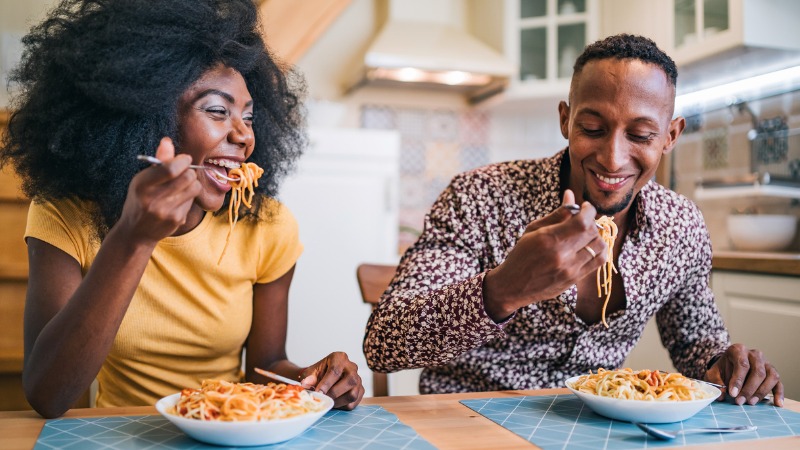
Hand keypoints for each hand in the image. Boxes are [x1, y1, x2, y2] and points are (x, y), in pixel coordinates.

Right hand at [116, 137, 200, 243]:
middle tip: (184, 172)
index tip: (185, 158)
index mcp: (141, 185)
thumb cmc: (140, 200)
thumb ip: (158, 161)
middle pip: (187, 177)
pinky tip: (177, 200)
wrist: (136, 232)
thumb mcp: (142, 180)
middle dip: (189, 171)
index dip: (182, 160)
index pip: (170, 169)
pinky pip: (192, 200)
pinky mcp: (177, 220)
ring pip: (194, 187)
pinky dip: (188, 197)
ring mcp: (166, 211)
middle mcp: (153, 199)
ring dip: (191, 183)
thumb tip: (167, 141)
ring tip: (181, 185)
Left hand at [299, 352, 363, 409]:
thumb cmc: (318, 373)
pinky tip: (334, 402)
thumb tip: (306, 383)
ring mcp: (358, 379)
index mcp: (339, 358)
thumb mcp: (311, 372)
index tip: (317, 393)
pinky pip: (354, 402)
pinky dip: (343, 406)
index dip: (326, 383)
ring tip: (328, 402)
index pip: (335, 370)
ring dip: (339, 401)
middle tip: (323, 399)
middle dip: (334, 393)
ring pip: (353, 393)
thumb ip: (309, 377)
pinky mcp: (360, 390)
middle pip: (349, 380)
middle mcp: (352, 367)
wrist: (323, 377)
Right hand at [483, 189, 606, 319]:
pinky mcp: (575, 279)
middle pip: (592, 232)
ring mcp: (570, 269)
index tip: (585, 207)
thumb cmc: (521, 254)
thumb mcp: (533, 230)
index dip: (589, 210)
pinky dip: (599, 250)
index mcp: (549, 240)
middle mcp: (562, 255)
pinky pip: (599, 262)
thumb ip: (556, 214)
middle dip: (591, 221)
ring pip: (600, 247)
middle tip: (583, 219)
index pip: (582, 222)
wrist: (513, 285)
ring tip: (586, 234)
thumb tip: (570, 194)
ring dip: (596, 236)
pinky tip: (588, 247)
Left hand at [705, 343, 783, 406]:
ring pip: (771, 376)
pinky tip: (777, 404)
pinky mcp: (772, 373)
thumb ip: (716, 383)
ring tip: (751, 402)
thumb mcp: (714, 373)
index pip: (742, 364)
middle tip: (740, 401)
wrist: (729, 364)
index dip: (738, 380)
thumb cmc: (723, 369)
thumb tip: (721, 396)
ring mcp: (766, 363)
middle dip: (749, 389)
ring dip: (761, 392)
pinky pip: (779, 383)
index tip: (733, 394)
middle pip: (758, 372)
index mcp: (738, 350)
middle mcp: (755, 354)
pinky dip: (779, 394)